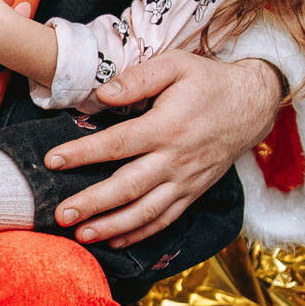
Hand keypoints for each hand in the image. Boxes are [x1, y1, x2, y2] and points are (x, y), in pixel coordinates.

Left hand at [45, 50, 283, 247]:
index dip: (82, 153)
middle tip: (61, 214)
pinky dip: (139, 233)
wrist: (252, 105)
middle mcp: (176, 159)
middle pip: (128, 187)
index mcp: (167, 127)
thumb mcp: (176, 65)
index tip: (52, 161)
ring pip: (145, 211)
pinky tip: (114, 240)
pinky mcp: (193, 193)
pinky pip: (164, 219)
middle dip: (92, 203)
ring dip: (112, 227)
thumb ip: (138, 78)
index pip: (117, 144)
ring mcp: (186, 181)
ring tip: (81, 235)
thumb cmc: (208, 82)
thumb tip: (102, 94)